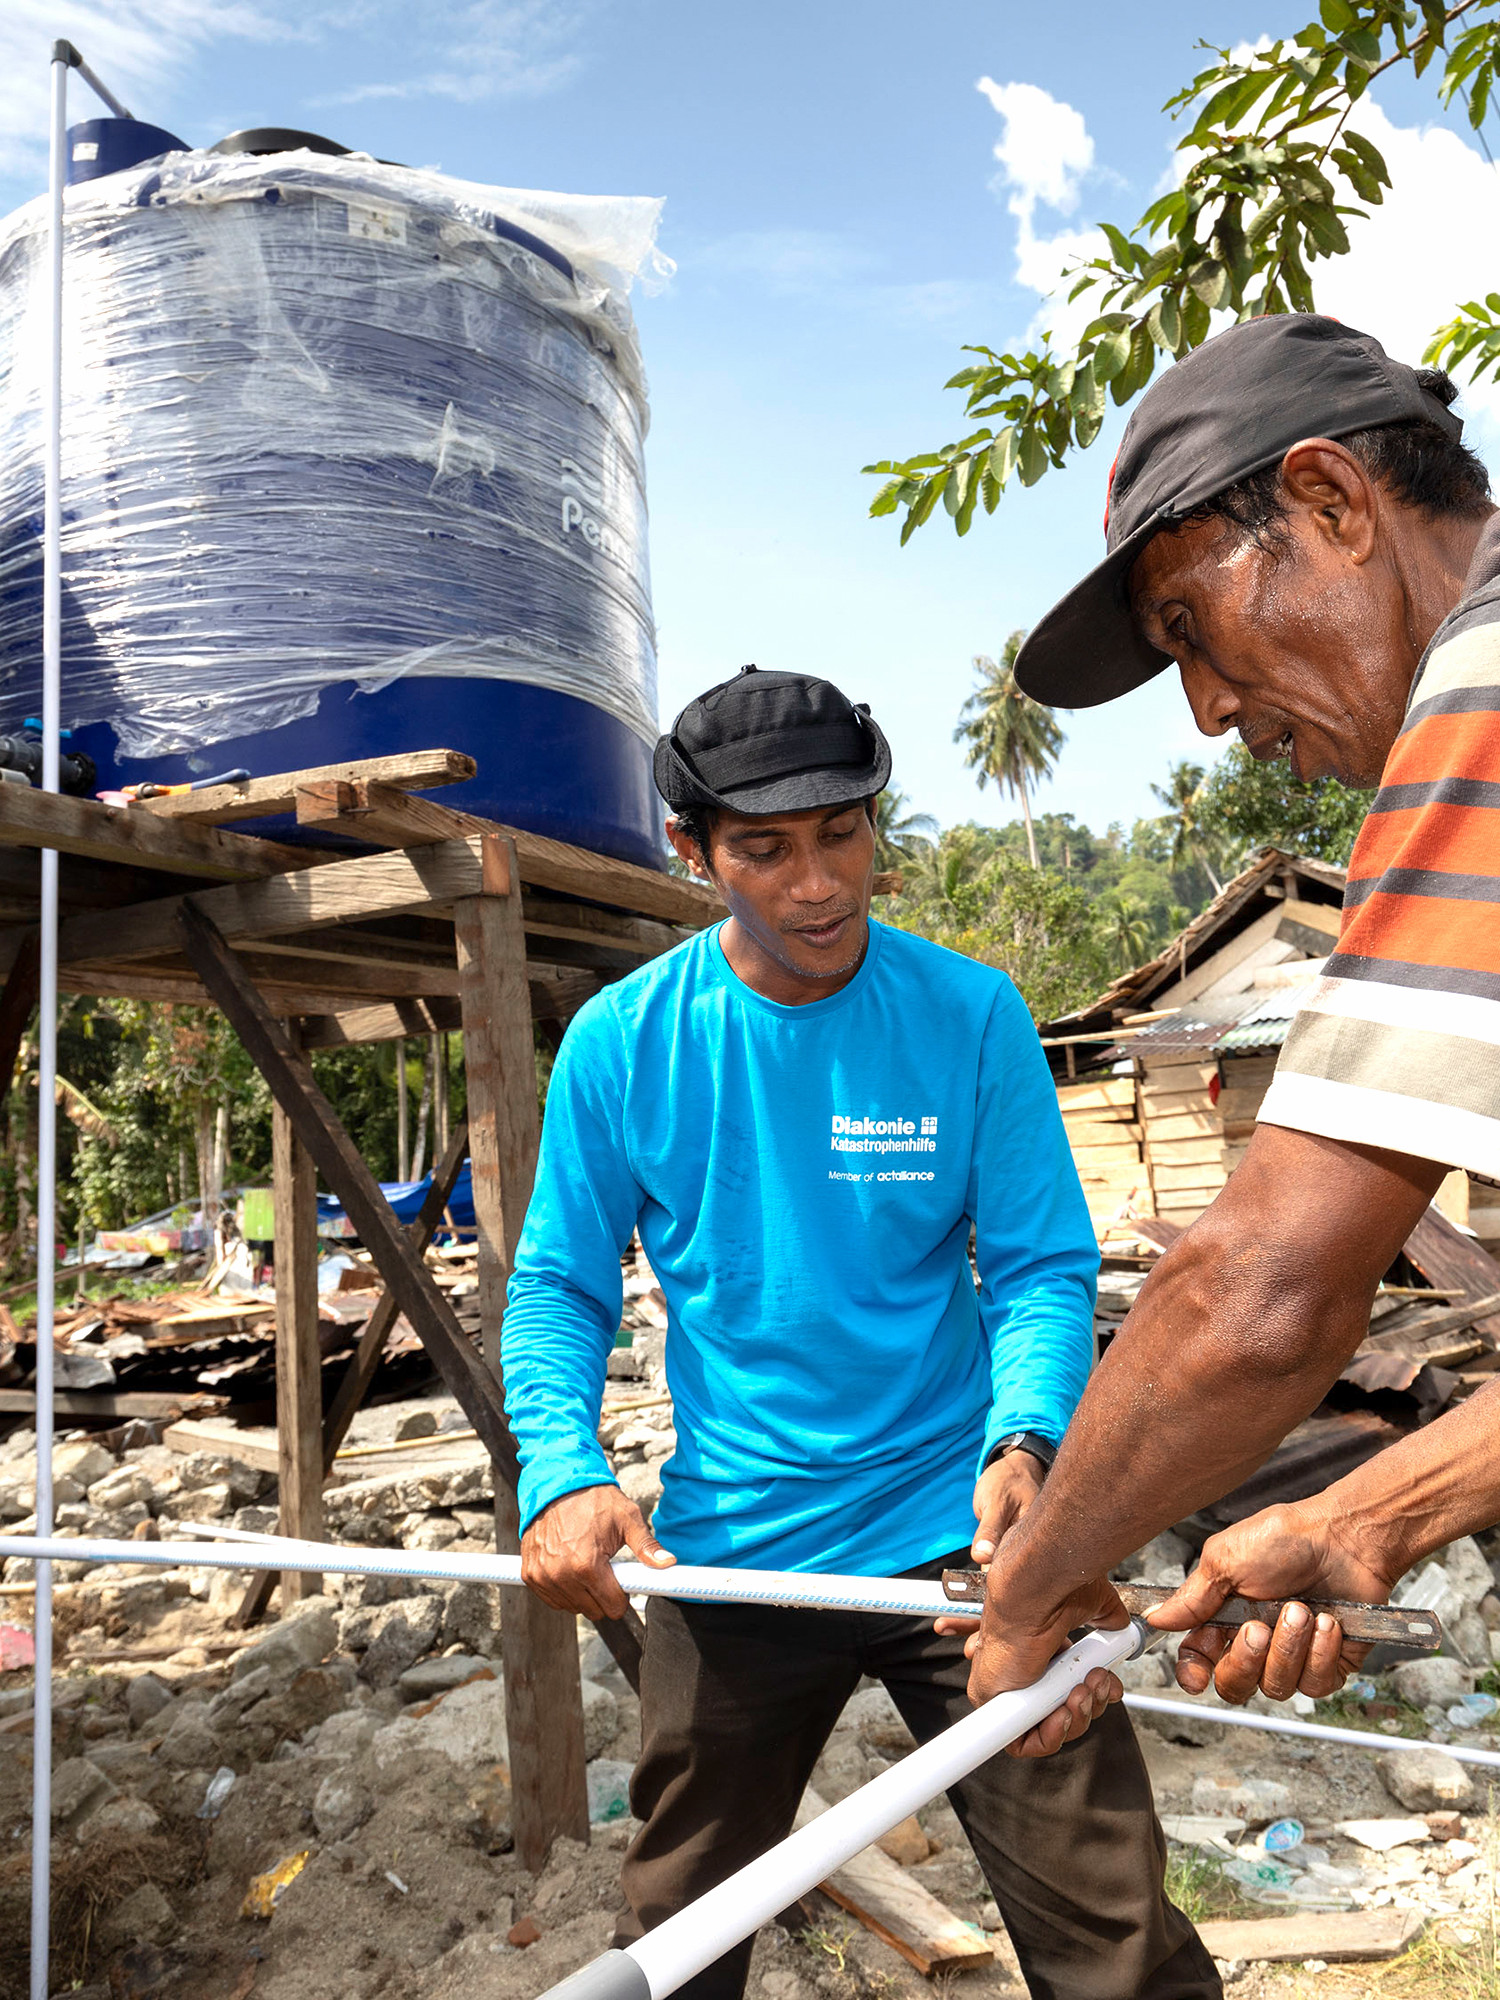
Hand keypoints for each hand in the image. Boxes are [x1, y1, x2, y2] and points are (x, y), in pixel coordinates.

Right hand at [520, 1482, 674, 1619]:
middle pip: (593, 1611)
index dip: (622, 1596)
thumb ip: (647, 1546)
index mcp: (588, 1565)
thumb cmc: (594, 1500)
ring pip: (572, 1608)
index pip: (613, 1607)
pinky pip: (552, 1599)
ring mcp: (542, 1576)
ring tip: (586, 1564)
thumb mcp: (627, 1519)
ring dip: (582, 1594)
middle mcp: (561, 1575)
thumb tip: (668, 1563)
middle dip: (603, 1596)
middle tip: (604, 1569)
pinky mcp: (530, 1574)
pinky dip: (563, 1591)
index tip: (622, 1580)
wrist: (557, 1485)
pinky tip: (570, 1569)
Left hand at [933, 1451, 1046, 1641]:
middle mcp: (1027, 1567)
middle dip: (991, 1632)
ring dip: (976, 1621)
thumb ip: (991, 1529)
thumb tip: (983, 1553)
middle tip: (970, 1649)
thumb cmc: (1010, 1482)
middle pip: (1013, 1609)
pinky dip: (968, 1603)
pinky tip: (947, 1618)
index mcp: (1033, 1554)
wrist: (1013, 1467)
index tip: (985, 1640)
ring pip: (998, 1605)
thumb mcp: (1000, 1499)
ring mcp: (1015, 1566)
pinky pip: (986, 1589)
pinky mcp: (1002, 1562)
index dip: (1008, 1624)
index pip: (1023, 1597)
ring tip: (948, 1630)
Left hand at [959, 1513, 1129, 1755]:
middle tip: (1096, 1684)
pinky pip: (1022, 1741)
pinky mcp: (995, 1706)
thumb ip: (1106, 1623)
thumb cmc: (1052, 1594)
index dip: (1089, 1695)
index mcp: (1041, 1653)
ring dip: (1076, 1717)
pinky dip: (1049, 1737)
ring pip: (1047, 1729)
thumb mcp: (1090, 1607)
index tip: (1102, 1680)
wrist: (1031, 1598)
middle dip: (1089, 1705)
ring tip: (1081, 1691)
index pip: (1065, 1690)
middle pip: (1061, 1713)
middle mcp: (1024, 1672)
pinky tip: (1062, 1715)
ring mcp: (1009, 1690)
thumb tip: (1121, 1630)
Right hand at [1147, 1500, 1396, 1702]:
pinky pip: (1315, 1685)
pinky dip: (1320, 1653)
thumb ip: (1192, 1598)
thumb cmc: (1286, 1539)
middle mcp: (1256, 1640)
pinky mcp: (1327, 1663)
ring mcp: (1292, 1655)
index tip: (1197, 1680)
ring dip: (1289, 1647)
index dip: (1194, 1674)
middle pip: (1235, 1684)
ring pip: (1276, 1686)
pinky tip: (1327, 1623)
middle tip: (1259, 1626)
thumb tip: (1156, 1618)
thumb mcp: (1227, 1560)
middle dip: (1246, 1658)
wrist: (1345, 1539)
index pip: (1199, 1659)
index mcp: (1224, 1616)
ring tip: (1302, 1610)